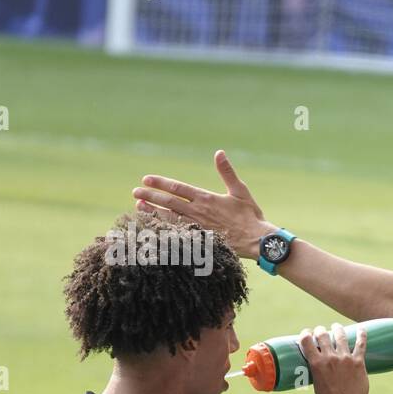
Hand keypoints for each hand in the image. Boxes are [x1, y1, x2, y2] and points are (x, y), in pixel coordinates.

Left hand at [133, 150, 273, 260]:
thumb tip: (219, 153)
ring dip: (152, 211)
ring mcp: (197, 227)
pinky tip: (154, 225)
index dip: (160, 183)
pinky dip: (163, 227)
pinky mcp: (199, 239)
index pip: (178, 188)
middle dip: (150, 196)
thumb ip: (227, 172)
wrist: (257, 241)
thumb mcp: (240, 190)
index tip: (146, 179)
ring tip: (138, 207)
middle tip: (135, 192)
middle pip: (168, 202)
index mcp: (207, 198)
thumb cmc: (250, 216)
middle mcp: (198, 212)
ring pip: (169, 218)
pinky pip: (177, 232)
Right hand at [301, 324, 368, 393]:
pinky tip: (362, 328)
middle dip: (320, 331)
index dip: (305, 333)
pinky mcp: (358, 362)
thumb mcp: (316, 384)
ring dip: (337, 329)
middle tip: (321, 331)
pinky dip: (361, 334)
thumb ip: (318, 371)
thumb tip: (320, 366)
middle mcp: (330, 357)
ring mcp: (345, 359)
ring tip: (337, 327)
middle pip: (323, 335)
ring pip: (341, 336)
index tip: (307, 333)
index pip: (306, 340)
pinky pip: (361, 344)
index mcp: (316, 363)